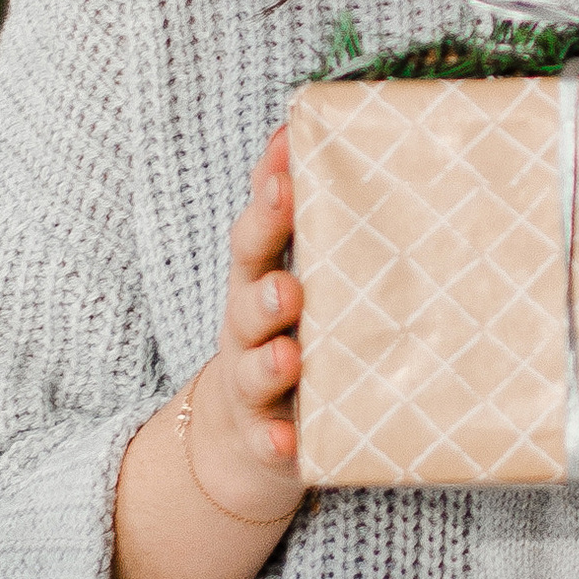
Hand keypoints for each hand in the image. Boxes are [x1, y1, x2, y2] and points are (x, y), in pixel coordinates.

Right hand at [188, 129, 310, 522]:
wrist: (244, 438)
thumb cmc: (289, 337)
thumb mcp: (300, 280)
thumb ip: (315, 225)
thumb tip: (334, 139)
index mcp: (261, 280)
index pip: (258, 231)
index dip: (267, 196)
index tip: (286, 162)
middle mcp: (250, 327)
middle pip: (247, 294)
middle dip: (265, 282)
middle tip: (290, 277)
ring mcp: (253, 384)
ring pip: (253, 367)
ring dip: (269, 359)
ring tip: (290, 355)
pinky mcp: (263, 437)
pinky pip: (265, 440)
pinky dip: (273, 439)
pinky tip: (285, 439)